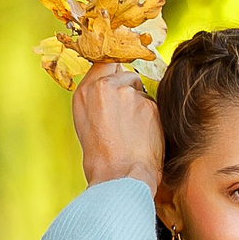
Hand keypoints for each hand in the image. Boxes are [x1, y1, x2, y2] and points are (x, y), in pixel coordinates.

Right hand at [74, 61, 161, 188]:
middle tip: (128, 115)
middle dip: (130, 87)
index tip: (121, 77)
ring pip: (141, 89)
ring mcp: (127, 94)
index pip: (103, 63)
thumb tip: (115, 83)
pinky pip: (154, 105)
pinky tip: (145, 135)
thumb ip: (98, 99)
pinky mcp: (148, 104)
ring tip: (134, 130)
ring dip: (141, 104)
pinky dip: (153, 118)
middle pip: (126, 72)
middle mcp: (103, 88)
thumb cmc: (103, 158)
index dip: (115, 70)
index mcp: (84, 93)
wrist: (119, 177)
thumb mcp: (87, 122)